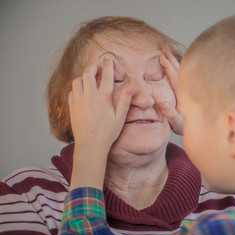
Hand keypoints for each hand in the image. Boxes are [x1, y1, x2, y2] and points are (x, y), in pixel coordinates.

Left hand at [68, 56, 133, 189]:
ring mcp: (78, 101)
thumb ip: (125, 100)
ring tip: (90, 79)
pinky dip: (77, 87)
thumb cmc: (107, 133)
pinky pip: (72, 91)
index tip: (108, 58)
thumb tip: (131, 86)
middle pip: (88, 73)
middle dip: (93, 67)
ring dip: (84, 77)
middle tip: (98, 67)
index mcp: (103, 97)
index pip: (106, 75)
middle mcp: (89, 96)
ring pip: (77, 80)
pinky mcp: (72, 107)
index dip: (108, 64)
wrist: (90, 145)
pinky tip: (82, 91)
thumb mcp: (120, 117)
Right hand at [159, 45, 183, 134]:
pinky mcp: (189, 90)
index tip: (160, 56)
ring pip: (182, 71)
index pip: (175, 76)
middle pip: (180, 69)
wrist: (200, 131)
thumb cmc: (186, 128)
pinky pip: (183, 75)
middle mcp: (188, 89)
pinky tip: (174, 64)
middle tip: (163, 46)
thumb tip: (164, 104)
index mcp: (184, 94)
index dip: (168, 66)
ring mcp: (189, 88)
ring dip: (174, 60)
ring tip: (166, 51)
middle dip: (171, 57)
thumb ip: (171, 115)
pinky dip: (177, 67)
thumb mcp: (177, 123)